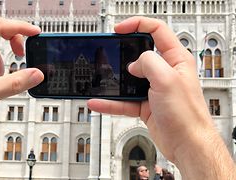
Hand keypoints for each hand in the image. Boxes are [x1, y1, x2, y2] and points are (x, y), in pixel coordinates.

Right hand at [87, 16, 235, 177]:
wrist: (187, 144)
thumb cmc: (187, 115)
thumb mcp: (167, 79)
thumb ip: (148, 63)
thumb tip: (133, 64)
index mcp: (175, 59)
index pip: (156, 31)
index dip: (137, 25)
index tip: (119, 29)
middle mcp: (165, 72)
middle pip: (139, 55)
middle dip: (123, 54)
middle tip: (108, 54)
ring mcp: (154, 89)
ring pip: (129, 80)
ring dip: (114, 82)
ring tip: (100, 81)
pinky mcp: (146, 104)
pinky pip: (124, 100)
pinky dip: (111, 102)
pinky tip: (99, 102)